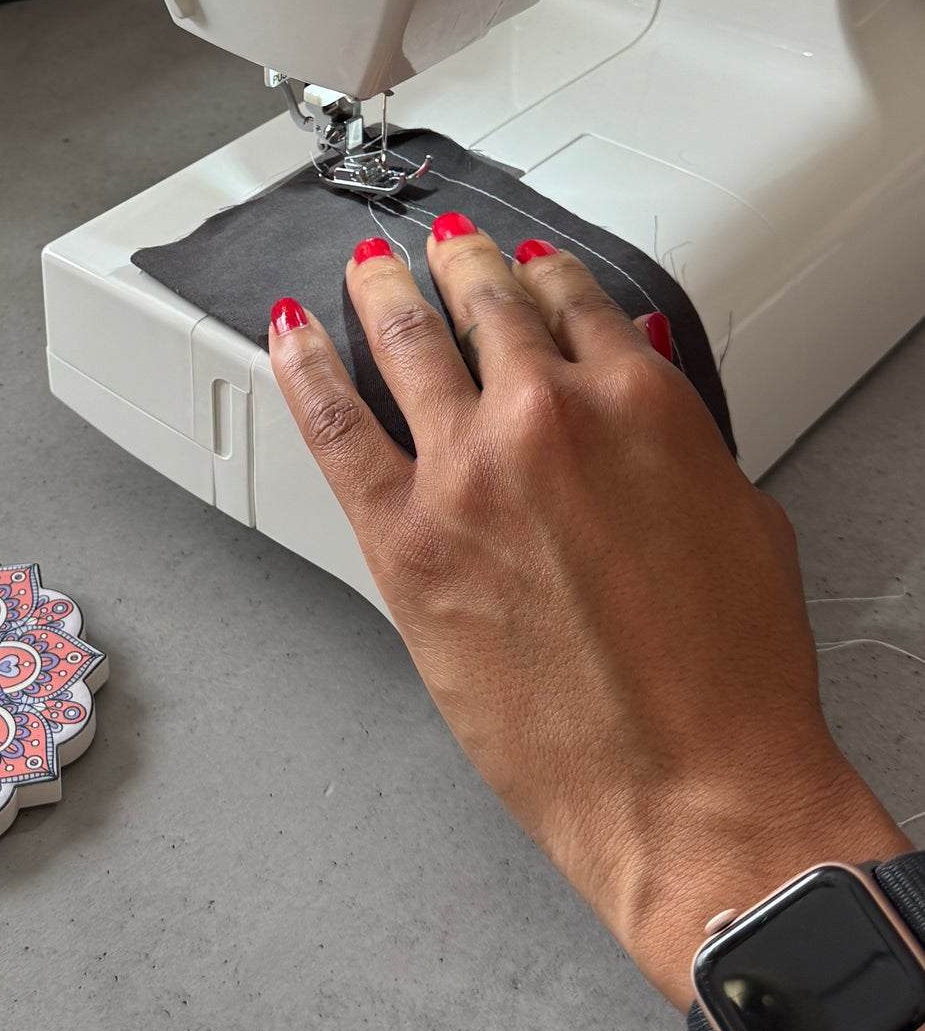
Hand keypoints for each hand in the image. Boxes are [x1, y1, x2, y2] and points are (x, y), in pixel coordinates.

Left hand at [267, 222, 904, 1005]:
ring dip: (383, 290)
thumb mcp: (743, 518)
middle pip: (487, 305)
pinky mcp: (406, 539)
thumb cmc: (731, 681)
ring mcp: (467, 472)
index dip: (543, 272)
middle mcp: (549, 417)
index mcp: (641, 402)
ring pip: (407, 341)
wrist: (691, 787)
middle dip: (461, 263)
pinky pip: (334, 425)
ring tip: (368, 267)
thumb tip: (642, 379)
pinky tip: (288, 334)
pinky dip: (304, 367)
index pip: (574, 300)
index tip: (526, 263)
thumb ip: (680, 435)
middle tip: (441, 243)